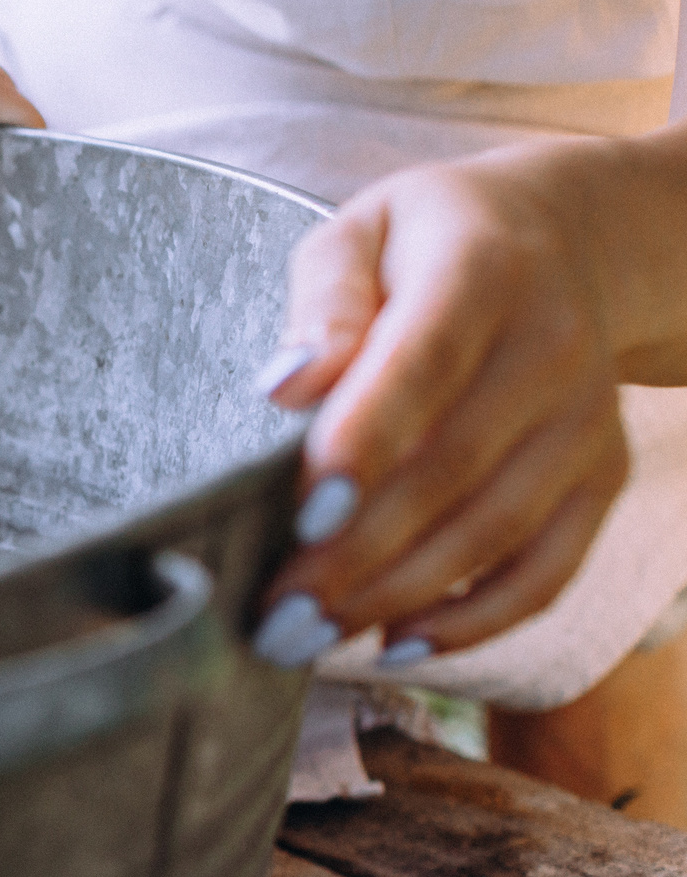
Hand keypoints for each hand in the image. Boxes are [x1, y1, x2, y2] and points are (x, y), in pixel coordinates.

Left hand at [255, 141, 632, 665]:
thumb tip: (284, 385)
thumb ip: (323, 303)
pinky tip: (396, 644)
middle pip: (454, 470)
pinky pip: (549, 566)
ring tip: (306, 639)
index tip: (301, 515)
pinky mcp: (601, 477)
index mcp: (481, 275)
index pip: (424, 367)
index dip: (365, 445)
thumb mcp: (362, 232)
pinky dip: (476, 618)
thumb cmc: (427, 243)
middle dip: (359, 553)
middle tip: (275, 612)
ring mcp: (585, 423)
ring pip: (497, 531)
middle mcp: (551, 352)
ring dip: (399, 596)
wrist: (570, 241)